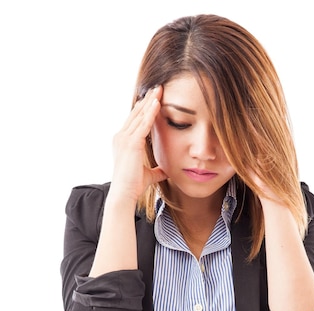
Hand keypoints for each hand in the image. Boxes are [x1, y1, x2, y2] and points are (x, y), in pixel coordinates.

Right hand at [109, 85, 166, 204]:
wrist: (124, 193)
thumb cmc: (134, 185)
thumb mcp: (149, 174)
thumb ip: (157, 170)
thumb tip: (167, 171)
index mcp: (123, 141)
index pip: (135, 120)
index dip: (145, 109)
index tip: (154, 99)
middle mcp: (121, 137)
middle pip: (136, 113)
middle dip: (148, 100)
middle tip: (158, 87)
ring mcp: (124, 139)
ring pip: (139, 115)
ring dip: (150, 102)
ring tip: (159, 90)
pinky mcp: (131, 143)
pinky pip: (143, 124)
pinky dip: (150, 113)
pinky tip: (157, 103)